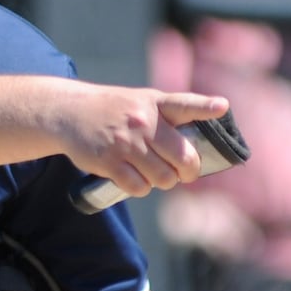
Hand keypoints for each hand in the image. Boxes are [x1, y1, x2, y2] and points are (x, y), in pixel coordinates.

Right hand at [56, 86, 229, 199]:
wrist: (69, 112)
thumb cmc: (115, 110)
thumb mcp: (142, 102)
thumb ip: (170, 119)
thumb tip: (193, 154)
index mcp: (155, 104)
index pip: (184, 104)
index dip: (205, 106)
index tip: (221, 106)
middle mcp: (142, 122)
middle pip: (183, 157)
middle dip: (188, 171)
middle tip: (183, 173)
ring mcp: (125, 143)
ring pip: (163, 178)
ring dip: (162, 181)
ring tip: (153, 173)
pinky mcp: (108, 161)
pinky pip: (138, 187)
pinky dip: (140, 187)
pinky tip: (134, 177)